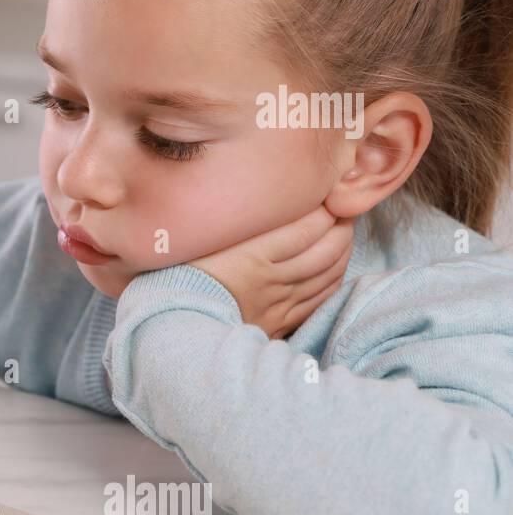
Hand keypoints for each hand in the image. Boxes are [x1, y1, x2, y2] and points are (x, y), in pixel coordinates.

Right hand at [186, 203, 353, 339]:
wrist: (171, 322)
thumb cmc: (178, 274)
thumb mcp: (201, 238)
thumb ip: (232, 218)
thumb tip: (257, 192)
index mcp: (250, 255)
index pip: (305, 228)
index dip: (325, 209)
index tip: (328, 193)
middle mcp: (270, 279)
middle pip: (324, 250)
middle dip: (341, 227)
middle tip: (343, 209)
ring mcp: (277, 303)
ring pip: (327, 274)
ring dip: (343, 251)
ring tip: (343, 232)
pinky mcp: (278, 322)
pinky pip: (318, 299)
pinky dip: (334, 279)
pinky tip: (335, 267)